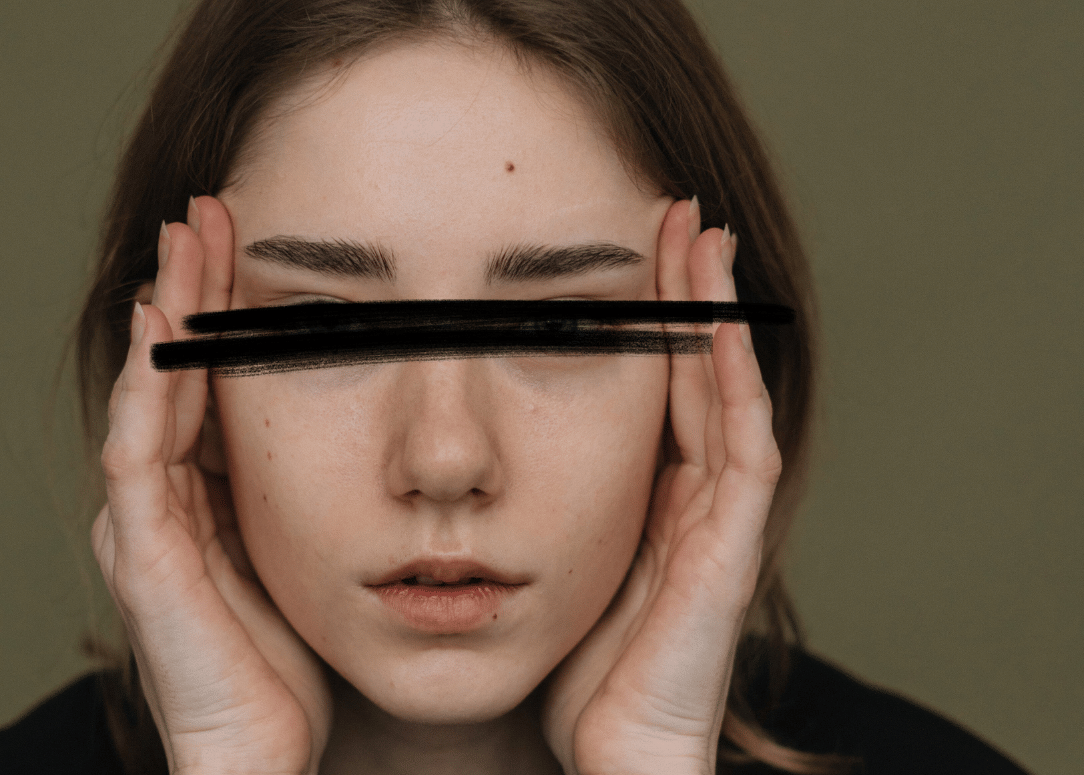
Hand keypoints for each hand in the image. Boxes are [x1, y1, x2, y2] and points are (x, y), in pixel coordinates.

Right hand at [92, 197, 332, 774]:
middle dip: (189, 290)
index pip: (210, 381)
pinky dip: (147, 387)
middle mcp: (167, 500)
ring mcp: (146, 525)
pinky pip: (139, 454)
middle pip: (173, 371)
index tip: (253, 240)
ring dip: (165, 316)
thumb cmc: (298, 663)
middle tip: (211, 211)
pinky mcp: (144, 557)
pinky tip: (160, 328)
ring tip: (185, 242)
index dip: (225, 311)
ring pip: (149, 395)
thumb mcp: (318, 554)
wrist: (266, 756)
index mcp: (207, 497)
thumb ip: (325, 492)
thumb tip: (398, 434)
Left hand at [541, 198, 779, 774]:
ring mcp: (716, 519)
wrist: (612, 755)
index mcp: (646, 496)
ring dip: (713, 313)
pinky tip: (714, 324)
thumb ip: (522, 503)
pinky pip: (740, 450)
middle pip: (693, 371)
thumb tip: (449, 452)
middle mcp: (689, 496)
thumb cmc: (570, 670)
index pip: (654, 383)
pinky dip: (731, 383)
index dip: (646, 314)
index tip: (622, 246)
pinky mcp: (728, 550)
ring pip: (724, 392)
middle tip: (672, 211)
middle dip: (684, 292)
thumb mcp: (540, 563)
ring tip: (700, 235)